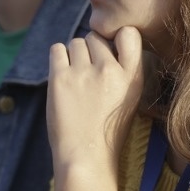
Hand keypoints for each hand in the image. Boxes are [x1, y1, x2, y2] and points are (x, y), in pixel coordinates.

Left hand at [47, 27, 143, 177]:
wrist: (86, 157)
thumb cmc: (106, 131)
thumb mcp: (129, 99)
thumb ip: (122, 71)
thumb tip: (104, 43)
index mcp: (132, 77)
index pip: (128, 33)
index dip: (116, 37)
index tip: (110, 50)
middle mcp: (109, 70)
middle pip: (95, 38)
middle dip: (90, 51)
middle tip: (88, 74)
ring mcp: (83, 73)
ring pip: (75, 42)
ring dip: (73, 55)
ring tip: (75, 79)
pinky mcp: (60, 78)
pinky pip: (57, 49)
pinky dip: (58, 58)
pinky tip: (62, 76)